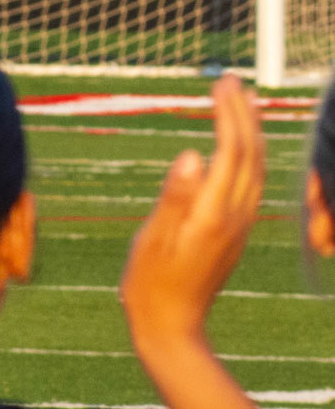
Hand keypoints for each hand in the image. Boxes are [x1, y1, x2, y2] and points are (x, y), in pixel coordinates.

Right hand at [120, 76, 264, 358]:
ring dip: (252, 132)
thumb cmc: (151, 284)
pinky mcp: (235, 232)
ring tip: (243, 103)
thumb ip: (173, 196)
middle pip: (251, 155)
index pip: (230, 152)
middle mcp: (234, 217)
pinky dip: (251, 155)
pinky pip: (253, 183)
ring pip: (257, 169)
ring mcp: (239, 225)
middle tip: (232, 81)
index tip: (220, 85)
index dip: (228, 115)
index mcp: (212, 214)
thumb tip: (192, 155)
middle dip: (244, 114)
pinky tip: (241, 148)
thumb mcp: (152, 240)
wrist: (172, 327)